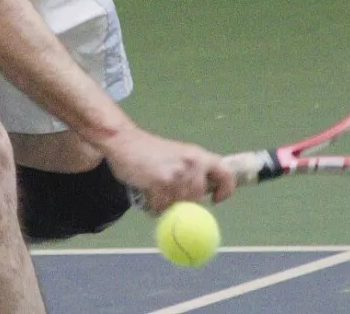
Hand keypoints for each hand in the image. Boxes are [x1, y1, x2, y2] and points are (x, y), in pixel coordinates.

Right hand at [101, 126, 235, 212]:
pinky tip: (147, 192)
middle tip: (168, 191)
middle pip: (198, 198)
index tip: (215, 199)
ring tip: (155, 189)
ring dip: (167, 203)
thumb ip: (192, 171)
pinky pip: (162, 208)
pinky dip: (154, 206)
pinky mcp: (162, 183)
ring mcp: (178, 174)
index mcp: (198, 155)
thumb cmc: (148, 152)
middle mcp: (192, 163)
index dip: (225, 190)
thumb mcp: (178, 155)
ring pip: (180, 205)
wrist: (124, 142)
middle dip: (184, 201)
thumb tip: (202, 195)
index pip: (225, 173)